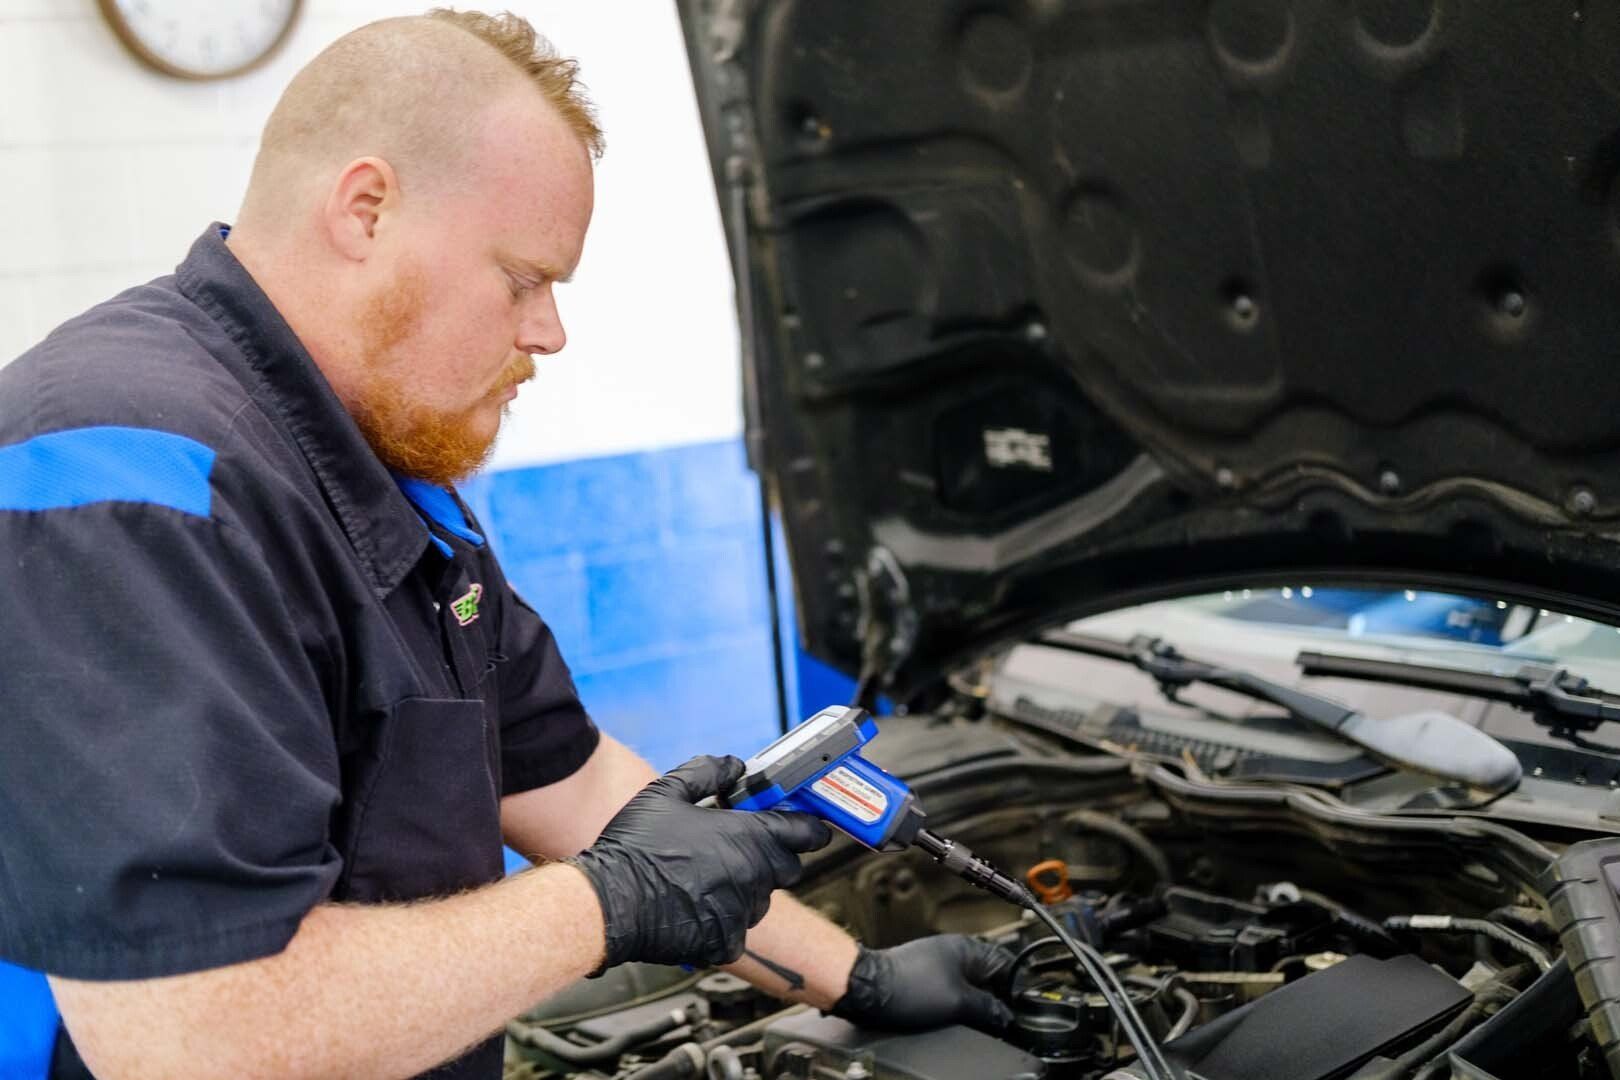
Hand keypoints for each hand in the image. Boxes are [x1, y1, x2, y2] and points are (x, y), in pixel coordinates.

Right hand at [568, 755, 832, 968]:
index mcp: (749, 837)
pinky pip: (738, 928)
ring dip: (747, 887)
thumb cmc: (636, 846)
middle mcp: (754, 876)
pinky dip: (724, 918)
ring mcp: (742, 913)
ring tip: (707, 877)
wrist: (609, 904)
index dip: (810, 827)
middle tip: (741, 847)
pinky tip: (694, 904)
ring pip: (762, 899)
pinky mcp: (726, 942)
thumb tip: (736, 766)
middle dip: (773, 855)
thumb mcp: (668, 791)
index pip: (806, 832)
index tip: (809, 826)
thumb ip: (708, 773)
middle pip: (788, 867)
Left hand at [831, 934, 1014, 1031]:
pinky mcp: (926, 977)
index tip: (1020, 1009)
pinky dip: (960, 1003)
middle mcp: (954, 952)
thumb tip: (1006, 1016)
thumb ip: (988, 1008)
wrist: (869, 989)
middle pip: (990, 976)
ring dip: (978, 1003)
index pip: (1007, 964)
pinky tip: (959, 1017)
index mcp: (968, 948)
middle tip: (1001, 1020)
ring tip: (980, 1020)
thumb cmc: (906, 987)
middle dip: (997, 998)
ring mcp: (939, 964)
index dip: (1017, 988)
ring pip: (971, 985)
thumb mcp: (958, 1002)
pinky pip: (953, 990)